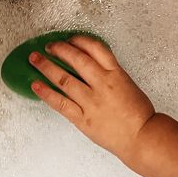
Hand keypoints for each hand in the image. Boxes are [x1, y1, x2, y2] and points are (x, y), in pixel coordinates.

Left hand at [29, 35, 154, 164]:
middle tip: (47, 46)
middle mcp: (103, 84)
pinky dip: (46, 93)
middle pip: (77, 60)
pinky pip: (61, 103)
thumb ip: (108, 72)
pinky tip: (36, 85)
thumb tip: (87, 61)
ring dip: (46, 67)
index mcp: (116, 73)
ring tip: (34, 59)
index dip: (79, 40)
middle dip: (59, 50)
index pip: (95, 48)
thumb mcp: (127, 83)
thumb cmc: (138, 113)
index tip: (69, 39)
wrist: (143, 138)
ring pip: (64, 79)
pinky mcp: (84, 119)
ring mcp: (92, 102)